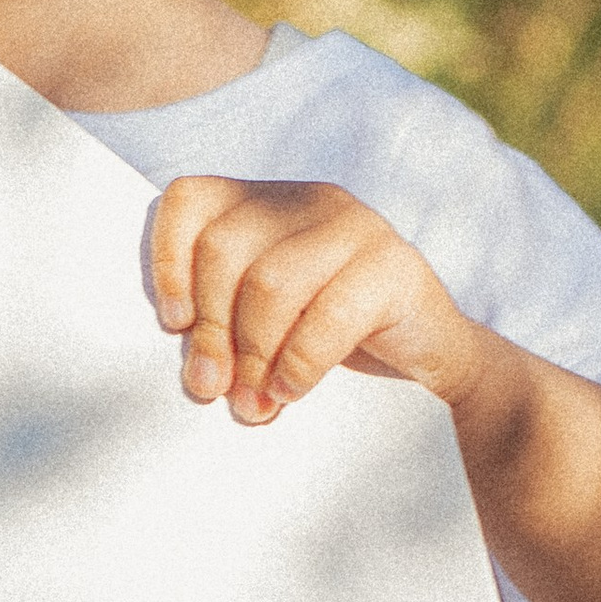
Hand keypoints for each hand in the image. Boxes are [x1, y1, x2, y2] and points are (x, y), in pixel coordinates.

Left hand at [147, 176, 480, 424]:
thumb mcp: (265, 327)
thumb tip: (197, 372)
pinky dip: (298, 365)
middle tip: (213, 388)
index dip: (167, 262)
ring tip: (254, 402)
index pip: (190, 199)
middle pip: (224, 250)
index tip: (175, 326)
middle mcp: (310, 200)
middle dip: (212, 331)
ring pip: (270, 283)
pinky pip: (327, 317)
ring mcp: (357, 226)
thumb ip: (223, 327)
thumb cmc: (331, 346)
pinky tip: (291, 392)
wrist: (433, 366)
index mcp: (267, 202)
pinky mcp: (395, 266)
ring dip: (253, 356)